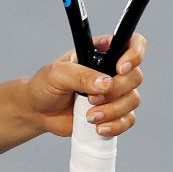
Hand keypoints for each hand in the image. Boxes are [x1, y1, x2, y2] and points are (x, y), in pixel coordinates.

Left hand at [26, 33, 147, 139]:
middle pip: (135, 76)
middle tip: (91, 98)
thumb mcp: (57, 74)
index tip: (120, 68)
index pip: (131, 43)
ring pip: (133, 100)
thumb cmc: (45, 86)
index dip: (134, 54)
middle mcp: (112, 71)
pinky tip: (98, 128)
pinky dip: (116, 125)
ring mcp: (115, 93)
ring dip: (113, 111)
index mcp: (101, 52)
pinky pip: (128, 120)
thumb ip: (81, 75)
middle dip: (116, 91)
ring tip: (89, 116)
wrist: (38, 112)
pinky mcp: (114, 114)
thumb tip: (106, 83)